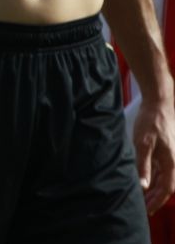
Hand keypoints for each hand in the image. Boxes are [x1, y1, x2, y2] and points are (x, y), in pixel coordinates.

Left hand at [132, 95, 174, 212]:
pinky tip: (144, 181)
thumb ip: (143, 165)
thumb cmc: (151, 122)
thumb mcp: (143, 143)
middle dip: (155, 198)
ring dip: (154, 189)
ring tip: (142, 198)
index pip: (166, 189)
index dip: (157, 201)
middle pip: (166, 186)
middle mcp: (173, 162)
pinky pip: (161, 170)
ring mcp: (170, 157)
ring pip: (164, 179)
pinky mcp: (165, 152)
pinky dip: (153, 178)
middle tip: (143, 208)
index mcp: (171, 163)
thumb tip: (143, 185)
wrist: (159, 104)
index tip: (147, 211)